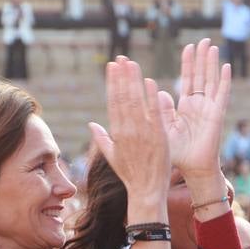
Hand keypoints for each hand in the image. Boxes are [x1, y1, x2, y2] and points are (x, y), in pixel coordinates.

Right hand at [88, 57, 170, 207]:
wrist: (146, 190)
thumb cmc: (130, 174)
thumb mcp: (112, 156)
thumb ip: (101, 138)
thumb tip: (91, 124)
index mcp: (116, 133)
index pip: (113, 102)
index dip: (113, 83)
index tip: (112, 67)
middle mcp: (128, 130)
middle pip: (123, 98)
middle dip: (122, 76)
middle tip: (122, 58)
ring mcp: (143, 133)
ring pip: (136, 102)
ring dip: (134, 81)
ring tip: (132, 63)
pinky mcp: (158, 136)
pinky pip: (154, 113)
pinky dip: (152, 97)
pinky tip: (150, 82)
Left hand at [162, 38, 231, 179]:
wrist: (193, 169)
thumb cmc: (178, 154)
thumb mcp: (165, 129)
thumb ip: (162, 111)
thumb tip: (159, 93)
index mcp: (186, 107)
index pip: (187, 80)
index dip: (188, 64)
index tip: (188, 47)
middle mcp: (199, 105)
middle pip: (202, 76)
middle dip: (202, 58)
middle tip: (204, 40)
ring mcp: (210, 109)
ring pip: (212, 81)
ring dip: (212, 64)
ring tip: (212, 46)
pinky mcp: (217, 115)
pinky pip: (222, 95)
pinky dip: (224, 81)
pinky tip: (226, 66)